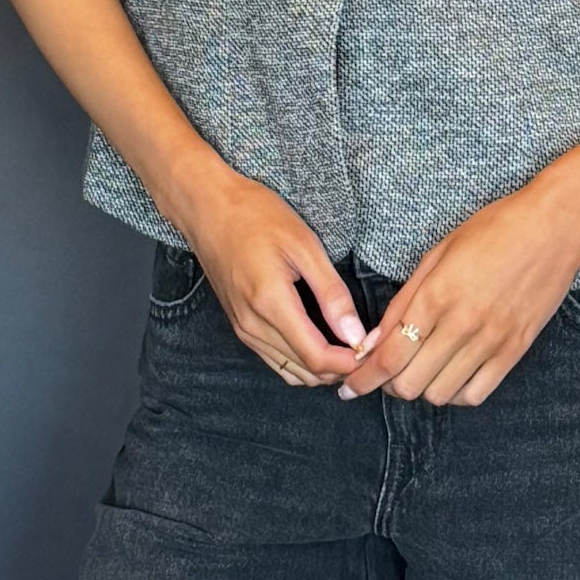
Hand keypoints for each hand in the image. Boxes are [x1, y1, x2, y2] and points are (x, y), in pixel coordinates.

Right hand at [179, 169, 367, 386]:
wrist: (208, 208)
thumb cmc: (256, 216)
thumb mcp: (304, 245)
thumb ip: (331, 293)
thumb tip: (355, 334)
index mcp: (270, 304)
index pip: (316, 358)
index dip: (348, 362)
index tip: (371, 348)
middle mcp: (252, 326)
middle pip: (304, 371)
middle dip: (340, 366)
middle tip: (366, 344)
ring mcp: (243, 329)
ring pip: (289, 370)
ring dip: (320, 367)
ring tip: (347, 343)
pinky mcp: (239, 325)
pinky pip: (274, 358)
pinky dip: (300, 359)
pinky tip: (319, 338)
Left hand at [337, 185, 579, 407]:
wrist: (555, 227)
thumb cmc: (494, 229)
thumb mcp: (438, 253)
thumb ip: (404, 300)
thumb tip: (373, 342)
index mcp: (437, 295)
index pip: (388, 356)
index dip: (362, 379)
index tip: (348, 387)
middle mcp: (463, 324)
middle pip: (409, 384)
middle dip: (388, 384)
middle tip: (386, 371)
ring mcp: (492, 341)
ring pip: (440, 395)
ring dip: (421, 388)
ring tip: (420, 369)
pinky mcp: (515, 351)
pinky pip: (476, 394)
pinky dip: (456, 392)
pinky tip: (451, 373)